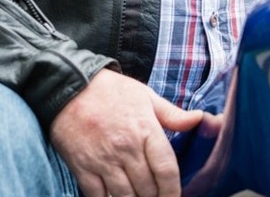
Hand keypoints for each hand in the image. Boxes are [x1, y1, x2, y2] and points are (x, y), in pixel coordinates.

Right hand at [49, 68, 203, 196]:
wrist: (70, 85)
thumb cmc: (111, 90)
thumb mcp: (145, 95)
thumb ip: (172, 114)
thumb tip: (200, 118)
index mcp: (145, 129)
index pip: (166, 169)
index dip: (173, 191)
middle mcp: (126, 148)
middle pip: (148, 188)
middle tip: (156, 196)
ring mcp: (104, 160)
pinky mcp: (83, 168)